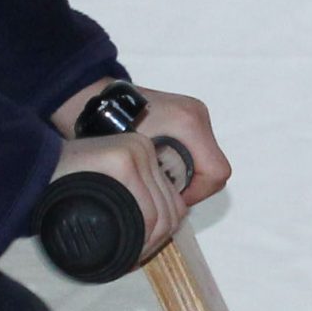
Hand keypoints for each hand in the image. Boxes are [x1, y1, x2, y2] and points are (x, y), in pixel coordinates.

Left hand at [46, 78, 231, 235]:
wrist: (95, 101)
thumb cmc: (108, 126)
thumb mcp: (132, 159)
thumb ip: (154, 181)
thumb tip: (165, 208)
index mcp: (188, 122)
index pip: (216, 173)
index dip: (197, 193)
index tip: (172, 198)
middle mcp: (196, 115)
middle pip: (212, 168)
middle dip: (193, 186)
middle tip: (164, 192)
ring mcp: (193, 114)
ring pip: (204, 160)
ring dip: (187, 175)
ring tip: (159, 180)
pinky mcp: (185, 117)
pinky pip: (195, 149)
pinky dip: (182, 162)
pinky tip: (159, 168)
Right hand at [46, 134, 182, 263]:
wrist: (30, 173)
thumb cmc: (63, 188)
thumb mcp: (102, 185)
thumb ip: (129, 197)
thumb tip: (162, 227)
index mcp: (143, 152)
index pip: (171, 198)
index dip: (163, 230)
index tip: (142, 247)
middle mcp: (143, 149)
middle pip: (171, 207)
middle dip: (156, 240)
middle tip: (133, 257)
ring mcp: (135, 153)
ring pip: (161, 213)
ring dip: (149, 243)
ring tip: (128, 257)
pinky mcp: (122, 161)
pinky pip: (146, 212)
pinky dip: (142, 239)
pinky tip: (128, 251)